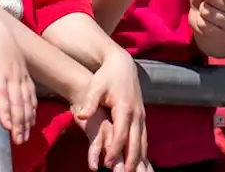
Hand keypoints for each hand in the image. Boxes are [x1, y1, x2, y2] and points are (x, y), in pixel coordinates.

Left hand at [0, 12, 36, 144]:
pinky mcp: (24, 72)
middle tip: (19, 141)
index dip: (5, 112)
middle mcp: (11, 74)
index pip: (2, 95)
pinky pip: (31, 92)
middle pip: (17, 101)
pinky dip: (32, 107)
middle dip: (18, 122)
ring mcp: (20, 73)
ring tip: (25, 136)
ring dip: (26, 119)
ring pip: (26, 99)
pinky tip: (31, 120)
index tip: (7, 127)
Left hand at [71, 50, 145, 171]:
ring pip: (142, 142)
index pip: (121, 134)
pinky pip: (144, 137)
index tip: (108, 164)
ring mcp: (141, 115)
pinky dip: (142, 151)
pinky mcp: (142, 116)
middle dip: (131, 160)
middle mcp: (136, 114)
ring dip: (139, 158)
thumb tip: (81, 115)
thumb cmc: (106, 76)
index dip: (115, 150)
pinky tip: (139, 161)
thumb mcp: (96, 86)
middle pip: (135, 142)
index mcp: (124, 108)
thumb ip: (90, 102)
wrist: (122, 64)